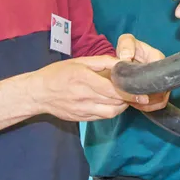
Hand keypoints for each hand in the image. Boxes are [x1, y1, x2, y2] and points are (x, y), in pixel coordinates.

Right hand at [30, 55, 150, 121]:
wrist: (37, 93)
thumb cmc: (57, 73)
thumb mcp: (79, 61)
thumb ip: (102, 62)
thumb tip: (121, 62)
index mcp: (84, 79)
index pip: (112, 89)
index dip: (129, 92)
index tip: (142, 92)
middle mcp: (84, 96)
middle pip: (114, 102)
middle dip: (129, 99)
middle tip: (138, 94)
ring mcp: (82, 110)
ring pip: (110, 112)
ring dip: (121, 107)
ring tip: (126, 99)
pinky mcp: (80, 118)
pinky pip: (101, 117)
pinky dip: (111, 111)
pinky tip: (113, 104)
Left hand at [115, 34, 170, 111]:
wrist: (127, 57)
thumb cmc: (128, 48)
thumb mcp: (125, 42)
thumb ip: (126, 46)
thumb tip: (126, 58)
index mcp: (157, 57)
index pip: (159, 73)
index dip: (148, 83)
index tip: (134, 87)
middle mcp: (163, 70)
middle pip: (163, 89)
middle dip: (148, 96)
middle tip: (132, 98)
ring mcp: (162, 81)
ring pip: (162, 98)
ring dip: (148, 103)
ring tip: (133, 102)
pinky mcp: (159, 90)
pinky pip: (160, 103)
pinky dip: (149, 107)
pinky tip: (136, 105)